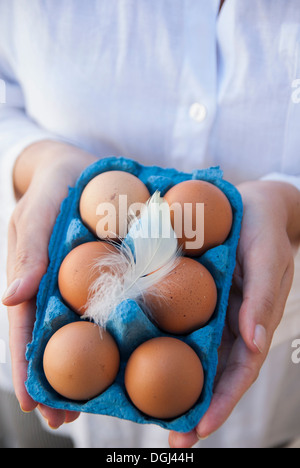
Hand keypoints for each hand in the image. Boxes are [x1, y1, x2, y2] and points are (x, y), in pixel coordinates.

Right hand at [2, 140, 97, 428]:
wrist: (81, 168)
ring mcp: (83, 286)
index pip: (24, 328)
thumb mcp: (37, 208)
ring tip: (97, 405)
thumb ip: (27, 249)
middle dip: (58, 380)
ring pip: (82, 332)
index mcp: (35, 278)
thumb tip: (11, 299)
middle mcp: (57, 289)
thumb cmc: (54, 185)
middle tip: (65, 420)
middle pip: (54, 340)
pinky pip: (113, 307)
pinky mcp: (109, 276)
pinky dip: (117, 334)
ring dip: (87, 369)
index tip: (35, 404)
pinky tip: (132, 354)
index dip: (26, 365)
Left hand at [169, 180, 299, 447]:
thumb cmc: (263, 228)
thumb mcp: (268, 254)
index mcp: (249, 321)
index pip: (239, 370)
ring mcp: (205, 311)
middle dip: (193, 406)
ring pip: (188, 353)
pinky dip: (155, 340)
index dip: (223, 401)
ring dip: (169, 384)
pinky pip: (170, 321)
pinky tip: (133, 353)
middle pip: (211, 372)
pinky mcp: (184, 294)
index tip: (199, 429)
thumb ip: (263, 295)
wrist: (248, 202)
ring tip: (145, 413)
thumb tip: (254, 341)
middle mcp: (226, 323)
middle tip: (170, 439)